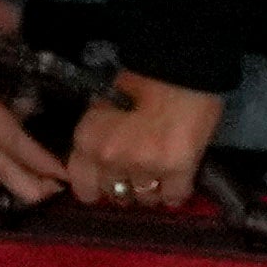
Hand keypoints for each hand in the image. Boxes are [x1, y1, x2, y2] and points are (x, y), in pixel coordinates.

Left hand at [61, 65, 226, 210]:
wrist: (183, 66)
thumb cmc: (142, 79)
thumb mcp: (105, 106)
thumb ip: (100, 135)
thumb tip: (105, 158)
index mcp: (88, 142)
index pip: (84, 188)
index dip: (98, 188)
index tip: (109, 182)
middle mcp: (110, 160)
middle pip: (116, 194)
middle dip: (126, 187)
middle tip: (138, 175)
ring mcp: (144, 168)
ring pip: (145, 199)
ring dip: (152, 191)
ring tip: (161, 178)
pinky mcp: (178, 170)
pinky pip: (174, 197)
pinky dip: (175, 193)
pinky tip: (178, 183)